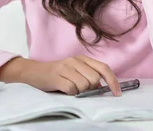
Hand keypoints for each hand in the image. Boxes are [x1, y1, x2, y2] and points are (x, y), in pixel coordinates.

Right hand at [0, 56, 121, 95]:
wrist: (34, 72)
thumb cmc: (58, 75)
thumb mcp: (75, 71)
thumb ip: (89, 75)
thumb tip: (104, 88)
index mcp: (82, 59)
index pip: (103, 68)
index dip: (113, 81)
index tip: (117, 93)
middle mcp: (74, 60)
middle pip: (94, 79)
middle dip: (91, 88)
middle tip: (80, 89)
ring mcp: (65, 67)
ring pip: (84, 85)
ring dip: (79, 91)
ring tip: (70, 88)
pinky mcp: (56, 76)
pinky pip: (72, 89)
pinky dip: (70, 93)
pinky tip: (63, 89)